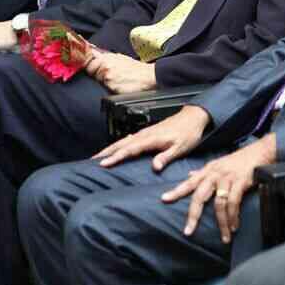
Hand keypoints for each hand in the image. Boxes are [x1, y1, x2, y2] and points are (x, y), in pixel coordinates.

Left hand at [83, 53, 156, 93]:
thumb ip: (106, 57)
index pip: (88, 55)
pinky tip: (119, 85)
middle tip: (107, 74)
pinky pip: (104, 87)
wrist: (149, 77)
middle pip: (89, 69)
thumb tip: (94, 53)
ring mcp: (107, 74)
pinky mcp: (111, 85)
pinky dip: (110, 87)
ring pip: (97, 79)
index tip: (80, 58)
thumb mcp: (120, 58)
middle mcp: (106, 64)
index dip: (83, 58)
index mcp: (108, 56)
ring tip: (117, 79)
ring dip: (103, 80)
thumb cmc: (136, 69)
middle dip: (94, 72)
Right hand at [91, 104, 209, 169]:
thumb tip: (154, 167)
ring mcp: (145, 133)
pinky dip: (119, 144)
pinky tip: (115, 149)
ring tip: (97, 157)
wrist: (194, 117)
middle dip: (106, 152)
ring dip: (110, 148)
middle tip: (91, 161)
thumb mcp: (181, 147)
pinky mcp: (147, 133)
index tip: (103, 163)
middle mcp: (145, 134)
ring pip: (123, 141)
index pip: (129, 149)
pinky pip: (129, 139)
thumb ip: (166, 156)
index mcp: (152, 139)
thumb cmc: (189, 133)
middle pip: (121, 144)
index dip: (116, 157)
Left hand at [160, 134, 275, 243]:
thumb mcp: (218, 163)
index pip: (189, 182)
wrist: (260, 151)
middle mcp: (215, 174)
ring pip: (219, 203)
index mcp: (208, 170)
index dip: (176, 190)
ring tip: (225, 236)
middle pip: (199, 196)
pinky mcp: (240, 182)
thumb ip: (203, 172)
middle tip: (188, 230)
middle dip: (193, 215)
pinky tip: (235, 225)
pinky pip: (234, 202)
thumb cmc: (239, 159)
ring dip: (222, 222)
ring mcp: (227, 178)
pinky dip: (234, 216)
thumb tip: (189, 175)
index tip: (164, 199)